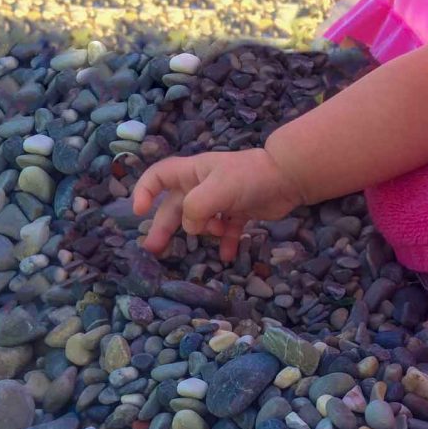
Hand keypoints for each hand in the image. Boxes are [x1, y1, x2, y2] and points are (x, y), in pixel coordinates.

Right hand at [132, 148, 301, 261]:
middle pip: (176, 206)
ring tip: (213, 236)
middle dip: (165, 227)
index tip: (138, 212)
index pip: (158, 176)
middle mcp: (203, 185)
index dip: (144, 191)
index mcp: (191, 173)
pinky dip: (226, 242)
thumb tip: (190, 228)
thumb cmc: (248, 177)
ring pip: (201, 220)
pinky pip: (226, 229)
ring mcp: (222, 199)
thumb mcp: (216, 190)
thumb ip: (195, 208)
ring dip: (204, 232)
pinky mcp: (240, 211)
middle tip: (154, 250)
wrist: (288, 178)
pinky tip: (227, 256)